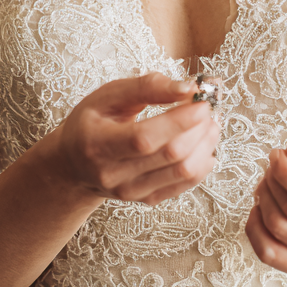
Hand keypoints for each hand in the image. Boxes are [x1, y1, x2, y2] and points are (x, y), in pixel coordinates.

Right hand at [58, 72, 219, 205]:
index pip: (144, 137)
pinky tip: (206, 146)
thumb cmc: (92, 123)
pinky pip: (183, 186)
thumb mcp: (109, 95)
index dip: (179, 119)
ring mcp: (130, 191)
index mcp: (98, 143)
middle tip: (210, 108)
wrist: (74, 164)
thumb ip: (147, 87)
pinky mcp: (146, 200)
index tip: (201, 101)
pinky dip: (202, 164)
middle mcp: (113, 174)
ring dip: (206, 145)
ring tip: (212, 123)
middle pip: (169, 155)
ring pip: (182, 172)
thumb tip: (187, 88)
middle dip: (199, 128)